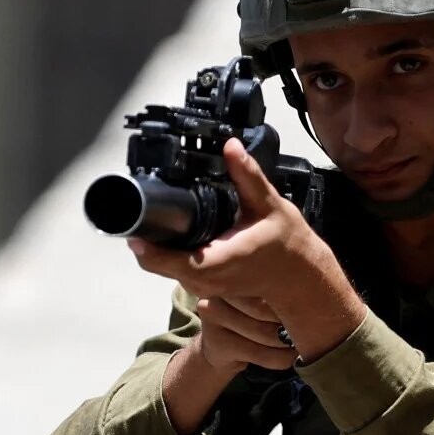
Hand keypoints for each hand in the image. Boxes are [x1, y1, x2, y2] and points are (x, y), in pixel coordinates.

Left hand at [128, 138, 363, 359]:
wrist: (300, 278)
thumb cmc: (287, 245)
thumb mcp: (270, 205)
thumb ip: (247, 176)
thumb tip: (231, 147)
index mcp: (216, 260)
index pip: (163, 259)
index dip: (143, 243)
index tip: (132, 224)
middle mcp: (205, 279)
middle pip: (155, 262)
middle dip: (147, 236)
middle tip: (142, 207)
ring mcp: (203, 287)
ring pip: (162, 267)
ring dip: (156, 245)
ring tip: (157, 217)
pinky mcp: (204, 287)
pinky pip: (175, 269)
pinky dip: (170, 252)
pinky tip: (177, 232)